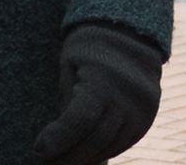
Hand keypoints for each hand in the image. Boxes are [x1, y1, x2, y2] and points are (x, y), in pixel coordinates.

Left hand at [34, 23, 164, 164]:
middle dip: (68, 156)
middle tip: (44, 163)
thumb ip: (66, 101)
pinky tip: (85, 156)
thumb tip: (55, 139)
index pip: (79, 119)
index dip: (58, 138)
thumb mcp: (69, 66)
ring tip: (60, 162)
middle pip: (95, 138)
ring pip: (110, 145)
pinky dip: (103, 151)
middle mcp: (127, 99)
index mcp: (103, 80)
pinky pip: (124, 142)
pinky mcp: (147, 118)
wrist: (129, 34)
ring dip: (85, 158)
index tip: (38, 150)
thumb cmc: (88, 48)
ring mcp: (141, 110)